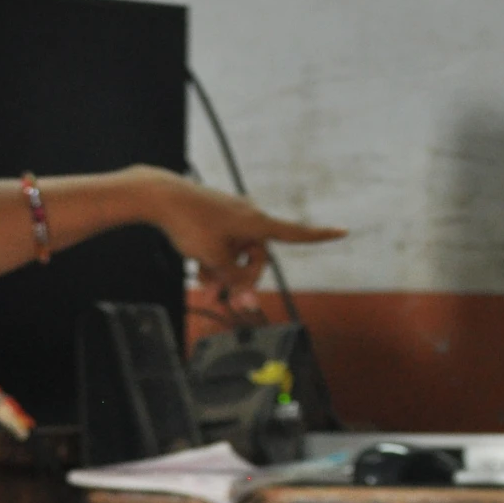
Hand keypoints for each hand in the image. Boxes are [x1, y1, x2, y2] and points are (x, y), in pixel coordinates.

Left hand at [141, 168, 344, 315]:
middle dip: (242, 279)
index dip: (320, 236)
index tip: (343, 231)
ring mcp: (233, 216)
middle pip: (258, 257)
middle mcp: (250, 216)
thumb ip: (234, 284)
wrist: (160, 197)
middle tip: (223, 298)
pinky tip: (200, 271)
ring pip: (238, 254)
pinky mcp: (218, 218)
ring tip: (204, 287)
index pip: (295, 233)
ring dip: (225, 274)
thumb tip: (247, 304)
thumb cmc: (190, 224)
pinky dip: (217, 260)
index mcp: (256, 222)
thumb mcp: (214, 261)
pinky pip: (226, 245)